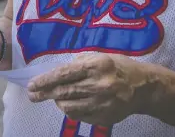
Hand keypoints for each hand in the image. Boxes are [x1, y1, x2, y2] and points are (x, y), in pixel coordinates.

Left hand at [27, 54, 152, 125]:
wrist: (142, 87)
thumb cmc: (118, 66)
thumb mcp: (99, 56)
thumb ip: (79, 63)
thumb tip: (57, 72)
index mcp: (97, 66)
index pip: (64, 74)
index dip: (46, 80)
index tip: (32, 84)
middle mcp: (99, 85)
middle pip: (64, 92)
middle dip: (44, 93)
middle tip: (32, 94)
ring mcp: (102, 104)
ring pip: (69, 107)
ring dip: (57, 102)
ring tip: (53, 97)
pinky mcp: (104, 117)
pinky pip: (79, 116)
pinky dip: (70, 110)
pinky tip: (69, 104)